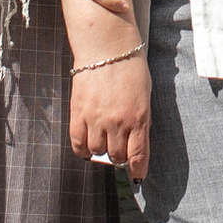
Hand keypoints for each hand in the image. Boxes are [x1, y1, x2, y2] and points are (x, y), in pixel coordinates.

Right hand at [69, 49, 150, 179]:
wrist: (107, 46)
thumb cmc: (130, 69)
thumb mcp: (145, 97)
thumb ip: (140, 122)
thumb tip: (134, 146)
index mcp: (138, 118)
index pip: (138, 156)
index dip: (138, 170)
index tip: (137, 175)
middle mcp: (117, 122)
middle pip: (116, 156)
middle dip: (119, 155)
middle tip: (118, 144)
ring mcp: (96, 118)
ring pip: (97, 151)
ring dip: (101, 149)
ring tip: (103, 137)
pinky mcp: (78, 112)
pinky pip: (78, 144)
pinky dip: (83, 149)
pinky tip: (88, 143)